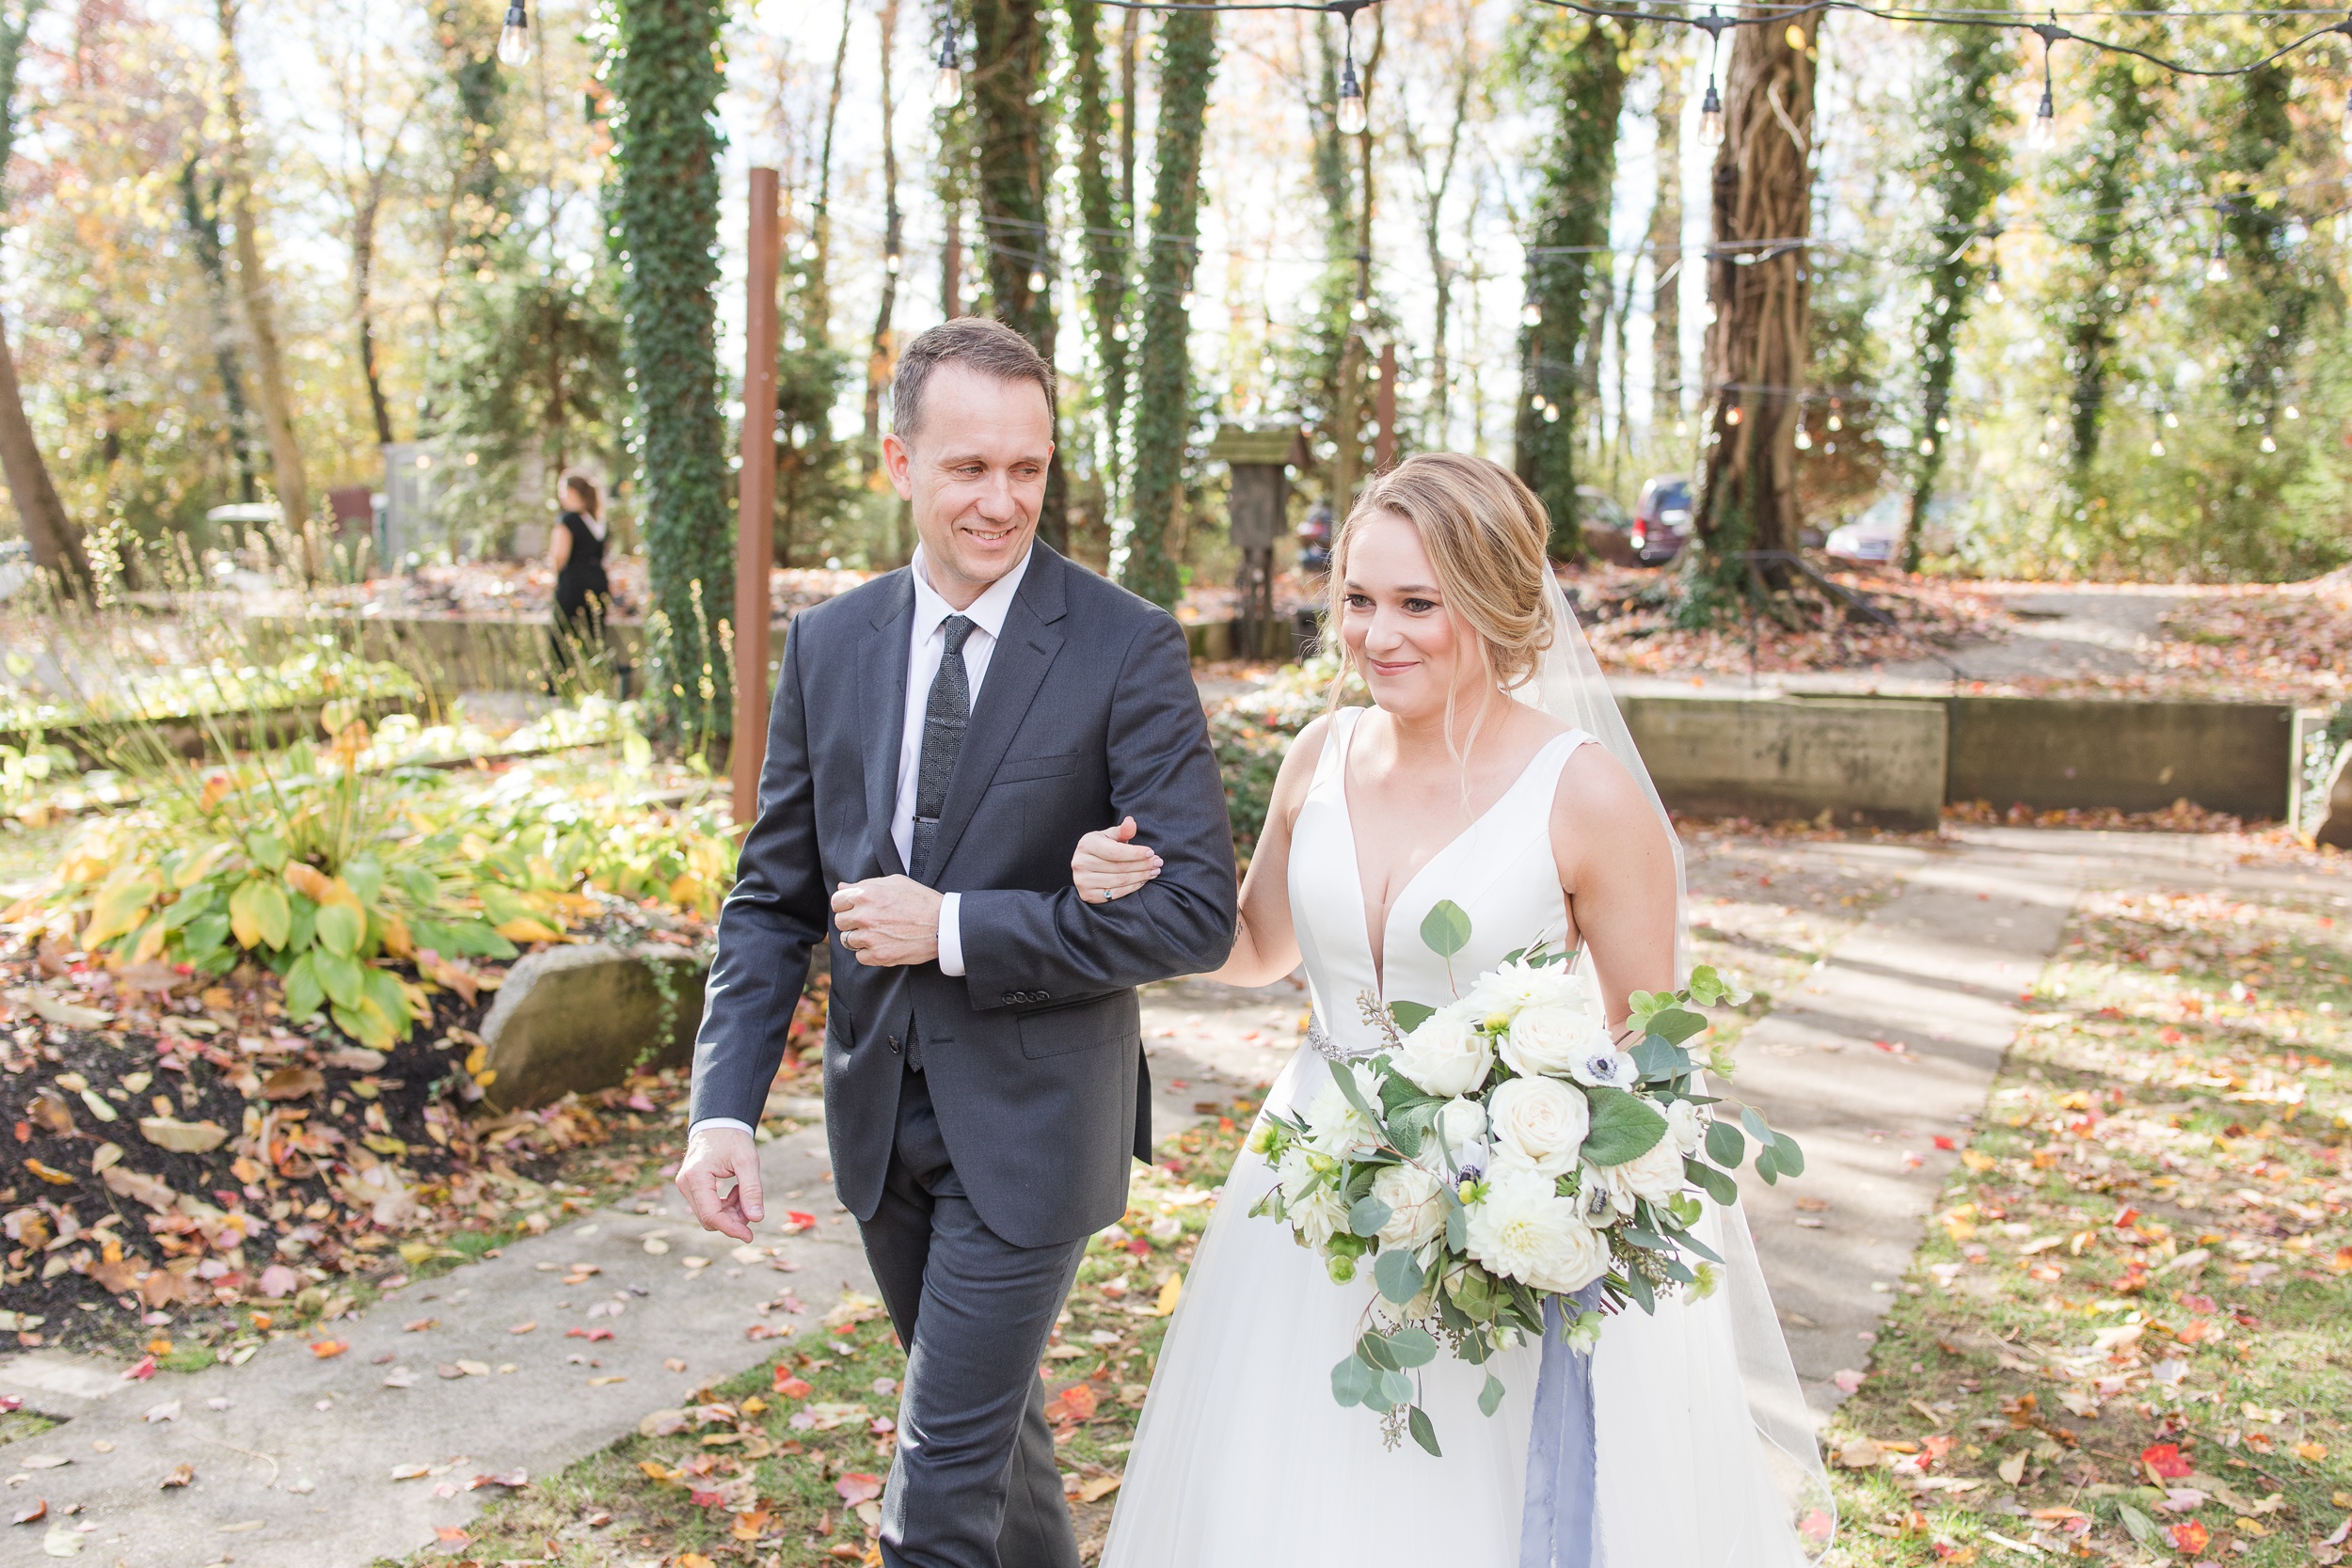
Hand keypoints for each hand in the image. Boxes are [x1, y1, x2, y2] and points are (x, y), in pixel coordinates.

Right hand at [675, 1124, 763, 1242]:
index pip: (711, 1215)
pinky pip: (707, 1207)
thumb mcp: (748, 1161)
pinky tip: (736, 1191)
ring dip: (730, 1212)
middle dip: (733, 1219)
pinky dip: (724, 1205)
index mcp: (696, 1177)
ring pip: (708, 1215)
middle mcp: (685, 1184)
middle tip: (752, 1205)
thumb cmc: (733, 1138)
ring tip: (744, 1191)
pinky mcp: (690, 1187)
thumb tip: (756, 1219)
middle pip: (709, 1218)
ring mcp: (685, 1186)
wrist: (718, 1123)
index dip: (731, 1229)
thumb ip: (752, 1190)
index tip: (749, 1236)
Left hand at [832, 875, 942, 965]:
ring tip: (877, 934)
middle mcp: (865, 916)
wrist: (943, 924)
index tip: (852, 909)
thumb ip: (865, 884)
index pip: (837, 901)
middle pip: (840, 922)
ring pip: (848, 940)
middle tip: (867, 922)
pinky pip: (860, 957)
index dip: (844, 905)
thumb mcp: (895, 882)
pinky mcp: (879, 955)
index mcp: (866, 894)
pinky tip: (882, 945)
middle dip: (851, 922)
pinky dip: (868, 953)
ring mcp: (870, 937)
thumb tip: (842, 888)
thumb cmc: (921, 900)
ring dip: (859, 938)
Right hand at [1072, 816, 1161, 904]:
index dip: (1135, 853)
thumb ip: (1122, 831)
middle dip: (1143, 865)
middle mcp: (1081, 863)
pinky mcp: (1087, 895)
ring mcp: (1082, 881)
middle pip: (1119, 867)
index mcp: (1086, 844)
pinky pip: (1115, 893)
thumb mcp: (1110, 836)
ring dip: (1141, 876)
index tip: (1151, 853)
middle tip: (1158, 863)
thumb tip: (1131, 822)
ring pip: (1119, 881)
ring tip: (1154, 872)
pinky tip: (1142, 881)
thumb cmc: (1101, 847)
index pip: (1115, 851)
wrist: (1085, 865)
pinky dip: (1132, 887)